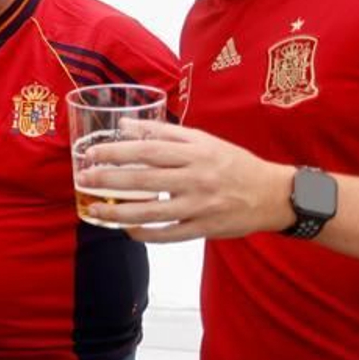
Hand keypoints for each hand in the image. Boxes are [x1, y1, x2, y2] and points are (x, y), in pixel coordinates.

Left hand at [77, 119, 294, 240]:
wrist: (274, 194)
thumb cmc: (233, 163)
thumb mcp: (203, 140)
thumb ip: (164, 133)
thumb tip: (125, 124)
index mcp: (196, 153)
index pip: (149, 150)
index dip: (118, 151)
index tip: (93, 153)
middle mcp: (197, 179)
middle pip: (146, 179)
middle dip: (110, 180)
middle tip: (84, 179)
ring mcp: (200, 206)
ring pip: (154, 211)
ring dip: (120, 212)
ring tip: (96, 208)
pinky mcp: (205, 229)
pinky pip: (169, 235)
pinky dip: (146, 234)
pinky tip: (126, 230)